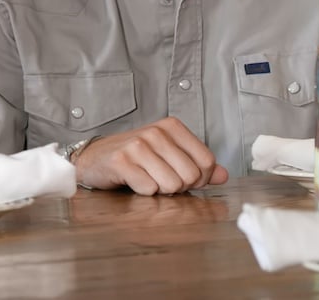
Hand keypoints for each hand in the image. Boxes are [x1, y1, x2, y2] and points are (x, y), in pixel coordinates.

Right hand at [72, 117, 228, 194]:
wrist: (95, 159)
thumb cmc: (135, 158)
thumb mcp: (169, 155)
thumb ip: (198, 164)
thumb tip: (223, 175)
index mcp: (172, 126)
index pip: (207, 161)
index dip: (200, 178)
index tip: (183, 177)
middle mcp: (156, 132)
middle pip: (190, 175)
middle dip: (179, 186)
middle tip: (162, 180)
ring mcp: (137, 145)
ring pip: (171, 185)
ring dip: (160, 190)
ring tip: (147, 179)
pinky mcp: (121, 161)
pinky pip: (148, 189)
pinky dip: (143, 192)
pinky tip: (133, 181)